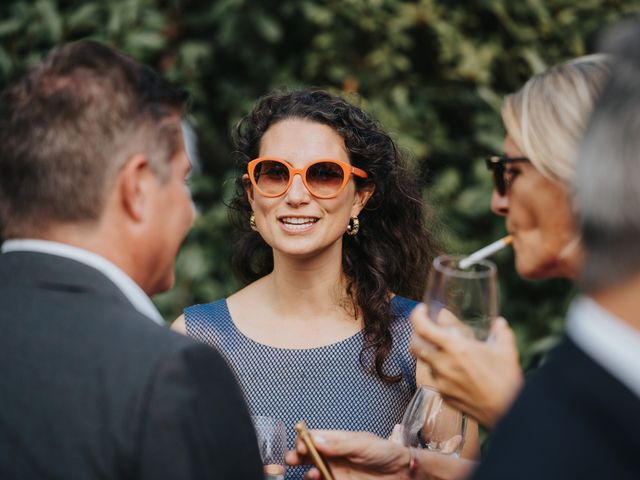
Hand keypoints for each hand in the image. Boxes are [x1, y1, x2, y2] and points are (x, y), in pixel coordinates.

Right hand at [285, 430, 476, 479]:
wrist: (403, 472)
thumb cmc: (386, 452)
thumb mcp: (362, 444)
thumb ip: (339, 444)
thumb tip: (316, 440)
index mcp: (338, 440)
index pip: (314, 437)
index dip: (304, 440)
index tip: (301, 447)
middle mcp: (334, 455)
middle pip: (309, 454)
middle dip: (297, 456)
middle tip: (292, 460)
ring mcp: (336, 470)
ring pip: (313, 471)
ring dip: (307, 472)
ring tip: (311, 474)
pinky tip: (316, 479)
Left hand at [410, 303, 523, 427]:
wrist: (508, 413)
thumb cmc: (506, 380)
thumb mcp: (505, 350)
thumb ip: (500, 332)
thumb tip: (500, 323)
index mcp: (455, 348)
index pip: (422, 327)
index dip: (417, 315)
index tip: (421, 310)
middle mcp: (443, 364)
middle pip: (414, 345)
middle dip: (416, 334)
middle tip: (427, 329)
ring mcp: (441, 382)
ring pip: (425, 362)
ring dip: (430, 354)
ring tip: (445, 351)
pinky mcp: (443, 396)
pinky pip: (435, 379)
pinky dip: (440, 371)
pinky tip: (454, 371)